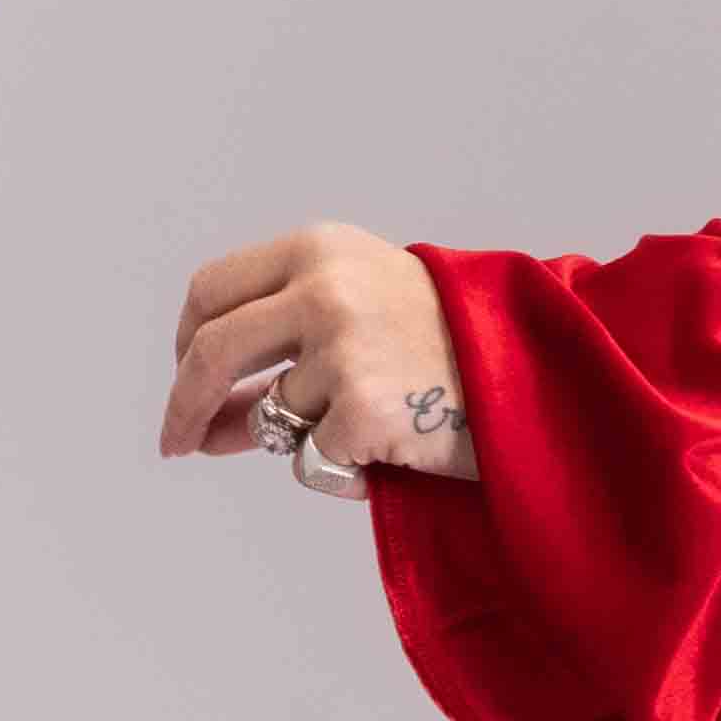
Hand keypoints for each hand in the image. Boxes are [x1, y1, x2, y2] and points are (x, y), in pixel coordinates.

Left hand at [160, 225, 480, 480]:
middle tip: (179, 444)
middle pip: (210, 352)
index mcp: (319, 249)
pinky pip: (312, 461)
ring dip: (306, 440)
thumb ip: (284, 338)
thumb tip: (204, 418)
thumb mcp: (365, 304)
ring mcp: (342, 348)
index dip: (187, 341)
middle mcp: (323, 289)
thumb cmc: (450, 342)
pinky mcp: (363, 407)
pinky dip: (345, 471)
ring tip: (373, 428)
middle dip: (185, 406)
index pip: (211, 291)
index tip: (187, 378)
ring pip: (271, 417)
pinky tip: (396, 450)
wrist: (541, 368)